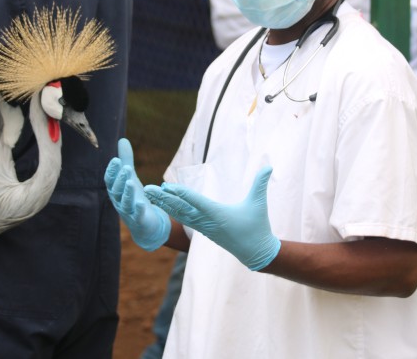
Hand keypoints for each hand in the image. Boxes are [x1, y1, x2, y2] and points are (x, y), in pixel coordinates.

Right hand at [105, 138, 170, 250]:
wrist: (143, 222)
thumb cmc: (133, 196)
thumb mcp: (130, 176)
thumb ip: (126, 159)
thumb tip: (122, 139)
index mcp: (115, 190)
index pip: (110, 180)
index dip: (112, 171)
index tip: (116, 160)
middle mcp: (119, 201)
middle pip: (116, 190)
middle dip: (120, 179)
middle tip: (126, 168)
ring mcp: (128, 211)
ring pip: (125, 202)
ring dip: (127, 193)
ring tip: (132, 182)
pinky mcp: (139, 219)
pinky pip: (137, 215)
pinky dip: (139, 209)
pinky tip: (142, 203)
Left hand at [144, 166, 279, 270]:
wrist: (256, 252)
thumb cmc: (257, 226)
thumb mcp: (259, 203)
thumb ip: (261, 183)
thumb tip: (269, 165)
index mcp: (218, 214)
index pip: (196, 201)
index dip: (181, 193)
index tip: (166, 186)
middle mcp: (207, 221)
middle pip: (180, 208)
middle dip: (163, 198)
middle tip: (146, 189)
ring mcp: (203, 226)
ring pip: (179, 213)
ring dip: (163, 203)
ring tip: (149, 193)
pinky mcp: (203, 229)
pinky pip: (183, 218)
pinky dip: (171, 210)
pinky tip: (162, 204)